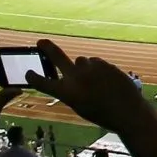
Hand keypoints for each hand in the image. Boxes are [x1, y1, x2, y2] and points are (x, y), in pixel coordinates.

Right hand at [27, 46, 149, 131]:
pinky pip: (96, 63)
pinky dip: (97, 69)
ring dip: (83, 67)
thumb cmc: (102, 115)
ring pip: (81, 61)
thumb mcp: (80, 106)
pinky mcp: (104, 64)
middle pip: (57, 57)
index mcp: (66, 93)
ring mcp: (91, 68)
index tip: (28, 72)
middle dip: (48, 48)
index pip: (43, 83)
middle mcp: (76, 78)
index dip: (33, 78)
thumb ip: (72, 89)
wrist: (128, 111)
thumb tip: (72, 71)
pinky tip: (106, 80)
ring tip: (95, 82)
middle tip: (41, 41)